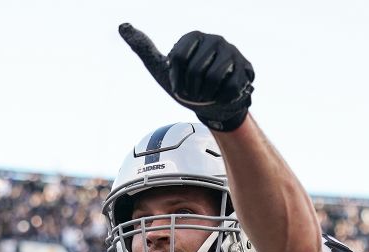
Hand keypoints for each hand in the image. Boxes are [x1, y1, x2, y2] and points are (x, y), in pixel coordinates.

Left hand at [118, 23, 253, 131]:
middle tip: (194, 93)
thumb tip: (122, 26)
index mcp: (194, 37)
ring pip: (213, 78)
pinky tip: (221, 96)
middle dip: (191, 89)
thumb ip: (143, 47)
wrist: (213, 107)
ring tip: (206, 95)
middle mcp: (214, 39)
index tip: (178, 84)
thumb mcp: (161, 68)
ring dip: (206, 95)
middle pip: (196, 69)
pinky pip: (229, 88)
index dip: (176, 78)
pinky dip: (221, 99)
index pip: (179, 58)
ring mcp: (232, 52)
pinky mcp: (246, 69)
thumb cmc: (187, 86)